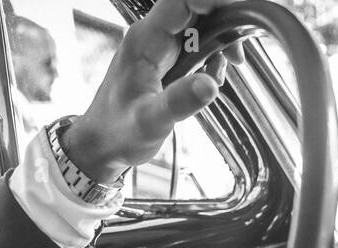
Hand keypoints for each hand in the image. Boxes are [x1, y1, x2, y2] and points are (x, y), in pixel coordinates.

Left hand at [62, 0, 245, 181]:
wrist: (102, 144)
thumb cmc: (118, 132)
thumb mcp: (150, 122)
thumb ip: (179, 102)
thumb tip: (209, 85)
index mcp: (145, 40)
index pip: (181, 0)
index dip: (211, 1)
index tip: (236, 16)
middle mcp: (152, 36)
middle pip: (195, 8)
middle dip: (222, 23)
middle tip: (236, 55)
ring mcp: (159, 47)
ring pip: (198, 25)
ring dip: (219, 41)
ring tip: (225, 70)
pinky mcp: (166, 60)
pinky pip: (195, 44)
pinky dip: (212, 56)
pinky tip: (212, 79)